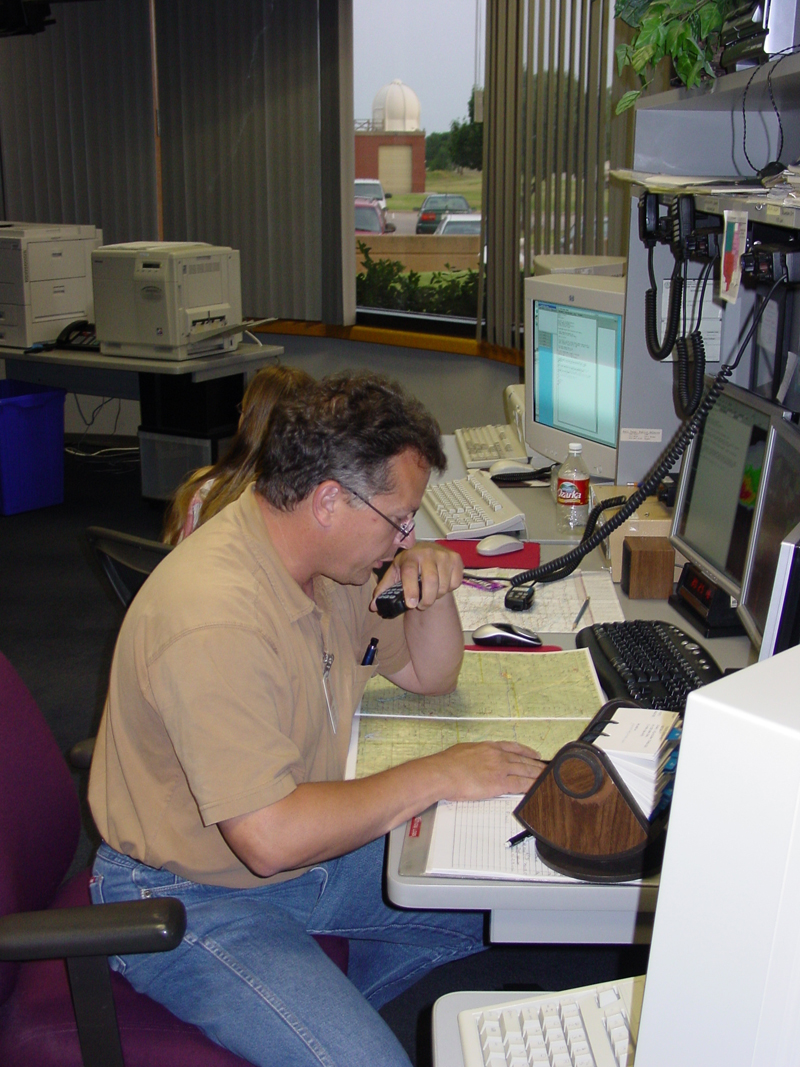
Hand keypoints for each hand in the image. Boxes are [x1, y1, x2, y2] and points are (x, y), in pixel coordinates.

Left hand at [372, 542, 462, 611]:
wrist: (428, 552)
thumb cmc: (409, 565)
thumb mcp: (395, 574)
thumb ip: (384, 590)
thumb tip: (374, 606)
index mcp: (409, 555)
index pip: (410, 572)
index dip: (411, 589)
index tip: (411, 604)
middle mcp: (427, 552)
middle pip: (431, 581)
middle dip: (427, 599)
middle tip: (421, 605)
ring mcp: (443, 555)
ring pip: (443, 584)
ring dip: (437, 595)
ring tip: (431, 594)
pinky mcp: (456, 559)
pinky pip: (455, 582)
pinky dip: (449, 589)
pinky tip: (442, 584)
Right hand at [430, 741, 546, 800]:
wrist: (442, 773)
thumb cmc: (447, 764)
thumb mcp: (463, 751)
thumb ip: (475, 754)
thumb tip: (476, 758)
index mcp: (488, 747)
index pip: (513, 747)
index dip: (527, 751)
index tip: (535, 754)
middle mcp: (497, 756)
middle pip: (523, 760)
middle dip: (537, 765)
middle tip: (547, 769)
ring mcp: (500, 769)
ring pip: (525, 772)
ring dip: (538, 776)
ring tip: (547, 779)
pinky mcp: (499, 784)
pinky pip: (520, 785)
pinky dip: (531, 787)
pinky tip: (537, 789)